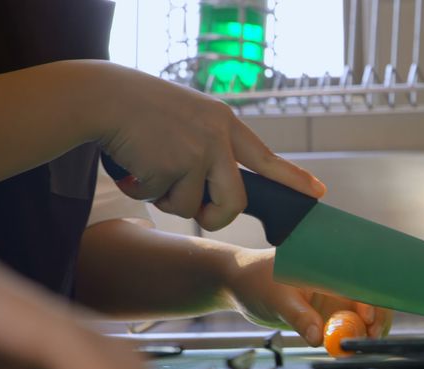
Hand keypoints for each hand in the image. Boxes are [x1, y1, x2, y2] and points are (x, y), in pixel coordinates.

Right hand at [95, 63, 326, 230]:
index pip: (266, 158)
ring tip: (149, 169)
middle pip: (234, 201)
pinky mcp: (171, 167)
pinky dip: (142, 192)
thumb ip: (209, 148)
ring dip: (167, 199)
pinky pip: (161, 201)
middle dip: (216, 216)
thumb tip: (216, 194)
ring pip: (191, 207)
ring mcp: (196, 153)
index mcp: (224, 124)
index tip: (319, 193)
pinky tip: (133, 167)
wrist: (103, 97)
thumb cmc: (141, 110)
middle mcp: (217, 138)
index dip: (294, 179)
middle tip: (201, 214)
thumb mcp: (188, 119)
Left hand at [225, 249, 392, 345]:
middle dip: (375, 320)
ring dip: (362, 333)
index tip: (369, 320)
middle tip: (370, 340)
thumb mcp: (277, 298)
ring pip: (360, 317)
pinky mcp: (327, 314)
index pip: (360, 282)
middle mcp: (336, 283)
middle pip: (369, 300)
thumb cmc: (256, 280)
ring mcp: (333, 299)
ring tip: (353, 349)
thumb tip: (319, 338)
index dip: (371, 300)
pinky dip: (348, 339)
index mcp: (328, 268)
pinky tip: (343, 349)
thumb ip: (299, 317)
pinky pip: (344, 328)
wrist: (240, 284)